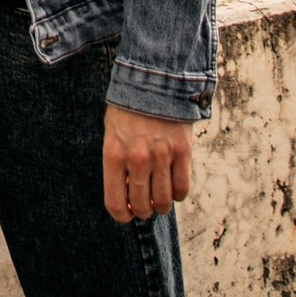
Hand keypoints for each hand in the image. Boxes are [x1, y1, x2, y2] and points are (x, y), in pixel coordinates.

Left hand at [103, 106, 194, 224]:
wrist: (154, 80)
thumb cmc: (128, 110)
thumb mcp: (112, 134)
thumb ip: (118, 165)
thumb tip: (127, 197)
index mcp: (114, 154)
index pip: (115, 203)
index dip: (121, 216)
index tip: (126, 214)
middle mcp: (137, 158)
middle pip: (141, 206)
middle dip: (143, 211)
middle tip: (145, 206)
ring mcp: (162, 156)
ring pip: (164, 202)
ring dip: (161, 206)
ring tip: (160, 199)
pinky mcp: (183, 152)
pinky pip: (183, 189)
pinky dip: (178, 194)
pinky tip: (173, 185)